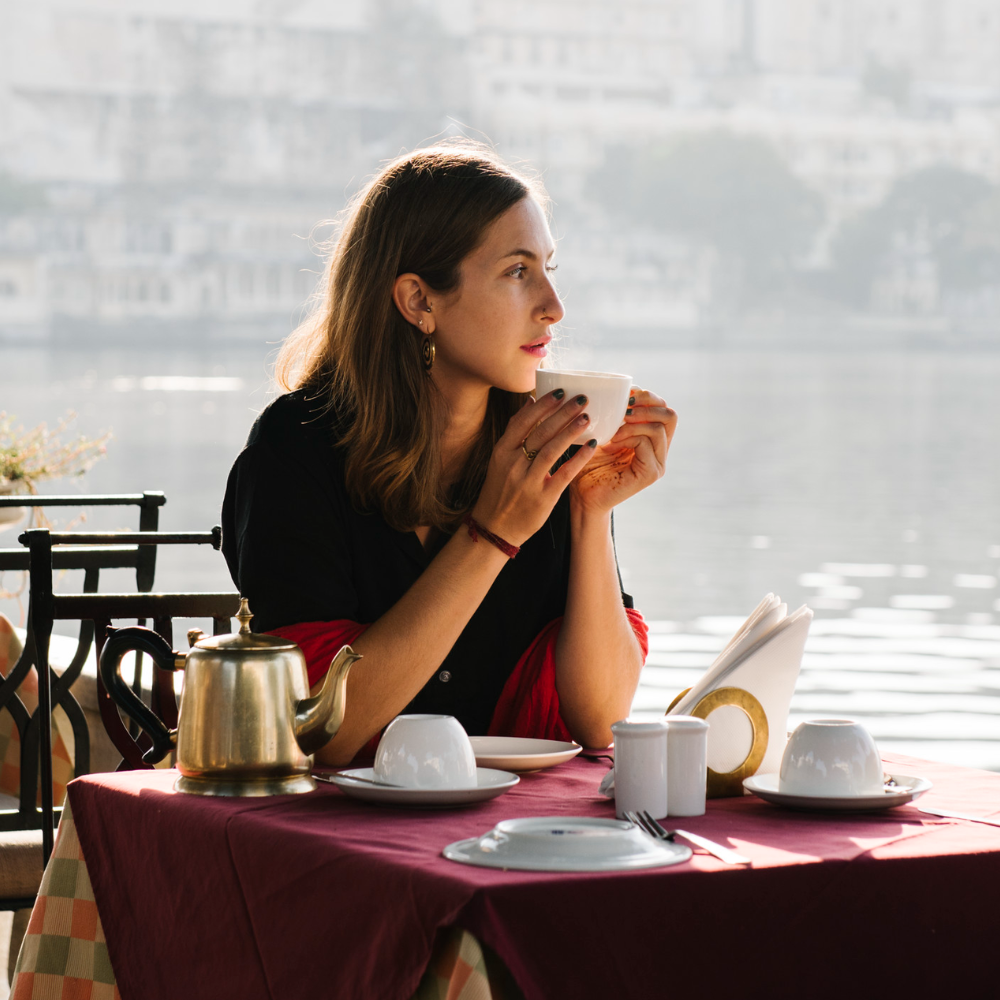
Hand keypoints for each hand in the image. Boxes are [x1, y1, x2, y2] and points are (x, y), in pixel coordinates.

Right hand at [472, 390, 598, 544]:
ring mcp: (527, 482)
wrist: (494, 528)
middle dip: (562, 412)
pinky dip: (579, 458)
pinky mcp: (542, 498)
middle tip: (581, 398)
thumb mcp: (500, 459)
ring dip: (570, 431)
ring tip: (586, 416)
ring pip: (551, 450)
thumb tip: (530, 401)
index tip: (560, 391)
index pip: (523, 422)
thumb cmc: (500, 490)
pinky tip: (591, 445)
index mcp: (501, 452)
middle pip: (540, 432)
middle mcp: (513, 464)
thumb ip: (515, 431)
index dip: (543, 405)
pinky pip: (564, 473)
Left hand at [569, 388, 676, 514]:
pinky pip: (646, 443)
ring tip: (614, 426)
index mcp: (651, 440)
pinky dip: (627, 436)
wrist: (581, 496)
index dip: (647, 396)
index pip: (663, 409)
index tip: (624, 394)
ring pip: (659, 427)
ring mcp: (658, 464)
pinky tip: (610, 441)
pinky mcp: (650, 474)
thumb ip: (613, 414)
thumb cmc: (586, 464)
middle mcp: (660, 451)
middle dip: (647, 404)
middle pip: (670, 415)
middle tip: (624, 406)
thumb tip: (617, 386)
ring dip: (635, 421)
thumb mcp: (601, 431)